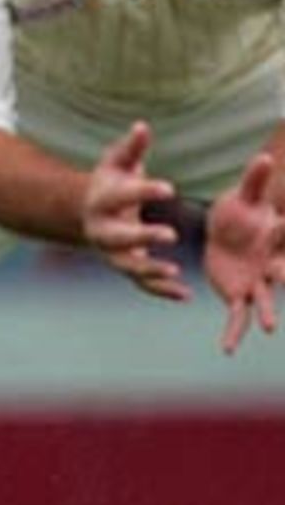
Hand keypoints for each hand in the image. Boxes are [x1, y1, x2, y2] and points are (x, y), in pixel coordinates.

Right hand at [80, 121, 188, 299]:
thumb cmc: (109, 182)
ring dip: (150, 270)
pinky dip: (161, 290)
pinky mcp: (125, 267)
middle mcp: (102, 230)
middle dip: (143, 237)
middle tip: (171, 235)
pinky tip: (185, 294)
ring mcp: (112, 252)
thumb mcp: (117, 163)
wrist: (86, 212)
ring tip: (174, 271)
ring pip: (128, 266)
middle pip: (120, 237)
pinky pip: (142, 283)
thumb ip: (131, 148)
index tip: (170, 188)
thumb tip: (143, 126)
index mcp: (101, 201)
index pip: (122, 196)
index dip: (145, 192)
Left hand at [202, 153, 284, 354]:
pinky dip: (233, 332)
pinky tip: (227, 349)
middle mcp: (269, 268)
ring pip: (262, 303)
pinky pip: (236, 316)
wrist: (225, 232)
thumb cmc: (240, 213)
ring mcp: (254, 284)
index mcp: (273, 243)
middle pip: (279, 279)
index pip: (284, 241)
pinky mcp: (237, 295)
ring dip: (267, 315)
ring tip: (270, 328)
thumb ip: (254, 179)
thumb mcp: (246, 197)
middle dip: (283, 285)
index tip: (282, 240)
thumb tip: (263, 155)